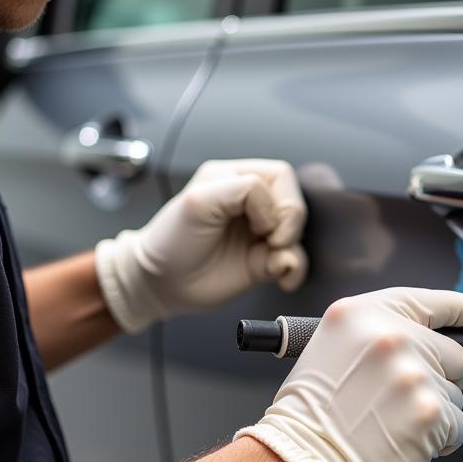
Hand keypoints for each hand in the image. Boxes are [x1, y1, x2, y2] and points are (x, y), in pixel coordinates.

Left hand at [95, 159, 307, 333]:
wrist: (162, 285)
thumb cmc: (170, 242)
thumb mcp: (199, 201)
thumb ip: (242, 190)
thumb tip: (275, 214)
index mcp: (235, 179)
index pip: (281, 177)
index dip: (277, 202)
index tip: (259, 225)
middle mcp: (252, 204)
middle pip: (295, 203)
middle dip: (290, 226)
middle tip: (271, 242)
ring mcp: (260, 233)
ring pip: (299, 234)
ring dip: (292, 250)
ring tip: (269, 261)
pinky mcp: (265, 260)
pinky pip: (296, 260)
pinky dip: (295, 270)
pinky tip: (281, 278)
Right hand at [235, 288, 462, 461]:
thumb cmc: (310, 417)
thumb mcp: (332, 349)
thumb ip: (379, 336)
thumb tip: (426, 340)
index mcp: (364, 315)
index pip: (433, 302)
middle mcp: (391, 338)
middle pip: (453, 354)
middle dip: (438, 378)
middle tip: (400, 401)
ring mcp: (414, 375)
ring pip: (455, 394)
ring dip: (434, 412)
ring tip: (391, 424)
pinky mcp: (430, 413)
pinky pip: (457, 426)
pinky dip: (439, 440)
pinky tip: (404, 441)